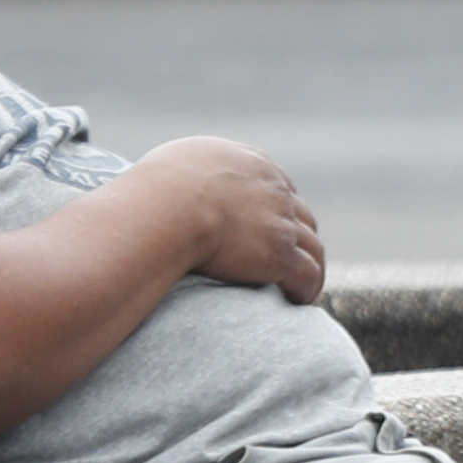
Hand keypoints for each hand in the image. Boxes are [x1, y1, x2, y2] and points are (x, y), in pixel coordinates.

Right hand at [138, 138, 322, 304]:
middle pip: (300, 215)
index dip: (277, 209)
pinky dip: (308, 287)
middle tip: (289, 257)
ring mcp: (281, 222)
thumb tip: (171, 186)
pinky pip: (307, 274)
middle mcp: (273, 189)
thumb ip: (187, 174)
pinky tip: (300, 299)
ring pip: (312, 247)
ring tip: (302, 285)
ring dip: (310, 265)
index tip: (269, 227)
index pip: (276, 187)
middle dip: (297, 236)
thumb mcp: (173, 165)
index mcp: (250, 164)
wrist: (162, 210)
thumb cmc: (150, 192)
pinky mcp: (281, 254)